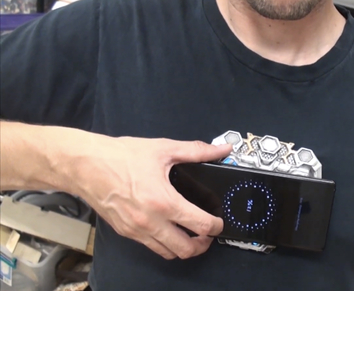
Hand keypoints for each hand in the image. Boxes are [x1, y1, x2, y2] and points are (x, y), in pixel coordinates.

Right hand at [75, 136, 232, 259]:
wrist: (84, 165)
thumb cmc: (119, 156)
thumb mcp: (163, 149)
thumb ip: (196, 151)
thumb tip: (220, 149)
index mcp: (163, 202)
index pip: (200, 225)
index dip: (216, 226)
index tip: (219, 222)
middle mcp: (150, 222)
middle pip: (185, 249)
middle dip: (203, 245)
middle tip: (209, 234)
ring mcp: (136, 230)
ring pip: (168, 253)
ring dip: (184, 248)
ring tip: (191, 234)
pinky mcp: (125, 232)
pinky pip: (150, 246)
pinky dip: (164, 244)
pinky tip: (169, 229)